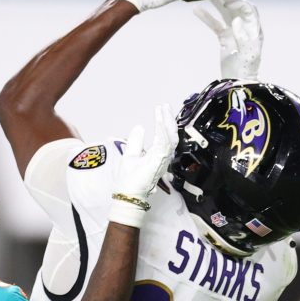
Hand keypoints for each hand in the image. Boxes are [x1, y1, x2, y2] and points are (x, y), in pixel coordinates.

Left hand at [108, 104, 177, 227]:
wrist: (128, 194)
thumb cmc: (130, 179)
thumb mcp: (131, 154)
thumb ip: (136, 141)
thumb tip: (139, 126)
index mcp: (157, 154)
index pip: (164, 135)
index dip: (164, 122)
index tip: (160, 109)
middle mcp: (163, 157)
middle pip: (171, 134)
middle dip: (168, 119)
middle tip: (164, 106)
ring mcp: (162, 159)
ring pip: (170, 137)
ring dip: (167, 122)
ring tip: (162, 110)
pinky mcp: (159, 161)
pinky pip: (164, 143)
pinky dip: (163, 131)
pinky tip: (160, 121)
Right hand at [194, 0, 262, 80]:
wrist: (239, 80)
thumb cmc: (247, 68)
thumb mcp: (248, 53)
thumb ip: (243, 36)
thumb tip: (236, 20)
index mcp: (254, 28)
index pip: (248, 9)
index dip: (239, 3)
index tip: (227, 3)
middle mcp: (244, 26)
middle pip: (236, 7)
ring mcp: (234, 31)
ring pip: (224, 13)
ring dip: (215, 3)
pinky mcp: (224, 37)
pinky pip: (215, 24)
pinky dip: (206, 18)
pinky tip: (196, 10)